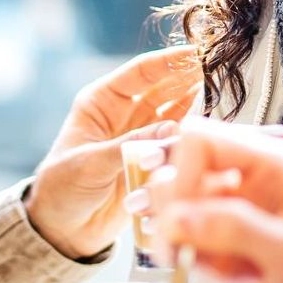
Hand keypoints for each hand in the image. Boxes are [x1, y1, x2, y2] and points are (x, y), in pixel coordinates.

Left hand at [26, 46, 199, 259]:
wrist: (62, 230)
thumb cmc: (62, 190)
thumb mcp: (90, 164)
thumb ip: (130, 146)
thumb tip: (171, 130)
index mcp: (100, 103)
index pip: (139, 73)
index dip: (167, 62)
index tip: (194, 52)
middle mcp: (123, 115)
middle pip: (163, 88)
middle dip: (188, 78)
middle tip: (216, 70)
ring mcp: (139, 138)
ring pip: (174, 113)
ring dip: (195, 104)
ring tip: (220, 94)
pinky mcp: (151, 162)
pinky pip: (177, 142)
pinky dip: (192, 135)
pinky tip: (210, 128)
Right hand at [150, 118, 282, 282]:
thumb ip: (237, 232)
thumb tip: (177, 218)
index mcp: (278, 168)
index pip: (200, 141)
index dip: (180, 176)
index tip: (178, 221)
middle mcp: (254, 191)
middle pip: (180, 179)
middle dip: (170, 215)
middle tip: (176, 253)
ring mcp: (243, 228)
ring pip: (179, 220)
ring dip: (178, 248)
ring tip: (207, 276)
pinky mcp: (238, 264)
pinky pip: (191, 257)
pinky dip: (191, 274)